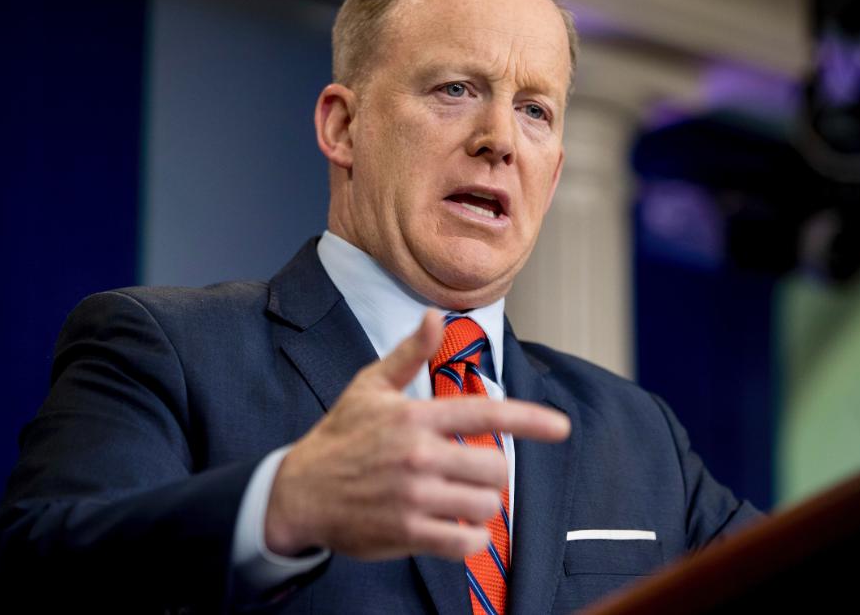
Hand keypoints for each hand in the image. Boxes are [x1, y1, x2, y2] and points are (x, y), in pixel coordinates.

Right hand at [264, 309, 570, 559]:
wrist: (298, 493)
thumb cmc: (340, 436)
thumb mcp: (370, 386)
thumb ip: (409, 354)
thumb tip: (435, 316)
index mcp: (416, 416)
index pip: (486, 413)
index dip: (530, 420)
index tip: (561, 428)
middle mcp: (419, 455)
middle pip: (495, 466)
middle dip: (491, 471)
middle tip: (468, 471)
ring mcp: (414, 496)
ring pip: (485, 504)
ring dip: (479, 504)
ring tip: (456, 498)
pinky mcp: (407, 532)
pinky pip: (465, 542)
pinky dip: (469, 538)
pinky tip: (455, 528)